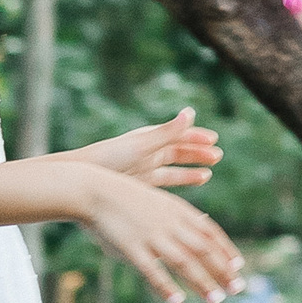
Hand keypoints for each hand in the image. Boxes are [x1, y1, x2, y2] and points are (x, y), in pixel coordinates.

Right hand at [75, 160, 245, 302]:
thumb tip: (204, 222)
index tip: (238, 266)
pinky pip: (152, 271)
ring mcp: (152, 236)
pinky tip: (176, 301)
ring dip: (202, 282)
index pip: (210, 232)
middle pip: (203, 249)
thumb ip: (181, 215)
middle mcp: (170, 223)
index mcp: (178, 211)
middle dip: (222, 270)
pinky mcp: (132, 249)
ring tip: (215, 300)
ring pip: (184, 262)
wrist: (94, 191)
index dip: (226, 250)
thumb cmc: (127, 198)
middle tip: (237, 288)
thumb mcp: (160, 201)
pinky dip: (165, 287)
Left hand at [88, 107, 221, 191]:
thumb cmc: (110, 158)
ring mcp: (143, 169)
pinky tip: (185, 191)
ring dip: (191, 170)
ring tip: (208, 174)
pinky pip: (164, 184)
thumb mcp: (143, 145)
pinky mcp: (139, 186)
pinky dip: (178, 184)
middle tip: (217, 156)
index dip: (195, 137)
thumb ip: (168, 132)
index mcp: (148, 138)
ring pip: (173, 169)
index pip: (176, 135)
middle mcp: (147, 152)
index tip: (214, 140)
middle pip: (177, 151)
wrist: (83, 180)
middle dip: (197, 153)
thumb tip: (191, 112)